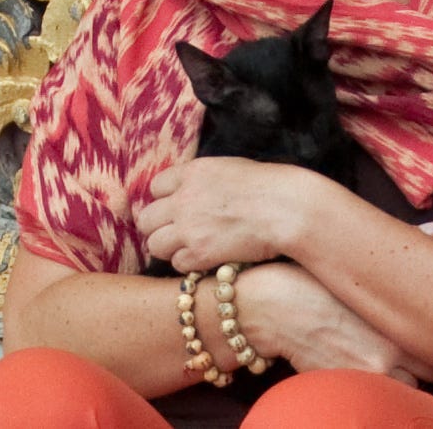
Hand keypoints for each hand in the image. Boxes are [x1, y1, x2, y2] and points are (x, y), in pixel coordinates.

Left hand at [138, 157, 324, 270]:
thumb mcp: (230, 169)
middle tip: (177, 232)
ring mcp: (189, 227)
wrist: (287, 208)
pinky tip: (206, 258)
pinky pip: (177, 264)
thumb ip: (204, 179)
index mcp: (193, 172)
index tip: (177, 208)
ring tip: (190, 248)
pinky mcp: (199, 253)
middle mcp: (184, 198)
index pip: (155, 187)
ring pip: (154, 244)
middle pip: (146, 218)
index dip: (165, 199)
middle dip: (159, 227)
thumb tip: (194, 189)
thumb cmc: (270, 186)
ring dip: (170, 248)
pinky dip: (189, 263)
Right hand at [239, 261, 432, 387]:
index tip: (422, 328)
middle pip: (429, 373)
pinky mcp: (345, 389)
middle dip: (421, 361)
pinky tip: (361, 361)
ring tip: (381, 352)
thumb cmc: (316, 279)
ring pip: (405, 389)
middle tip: (405, 342)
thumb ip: (404, 244)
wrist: (271, 306)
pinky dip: (376, 386)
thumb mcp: (359, 263)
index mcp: (396, 321)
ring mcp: (364, 376)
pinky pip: (377, 397)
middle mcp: (386, 354)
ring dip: (400, 375)